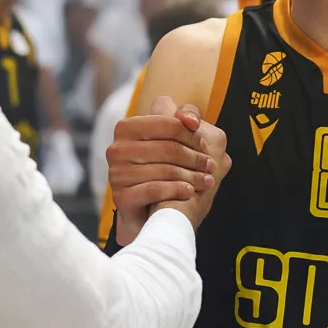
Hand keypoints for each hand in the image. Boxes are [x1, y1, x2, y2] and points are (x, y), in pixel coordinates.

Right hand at [108, 97, 229, 240]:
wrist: (151, 211)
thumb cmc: (167, 168)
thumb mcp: (178, 137)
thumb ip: (186, 116)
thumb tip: (192, 121)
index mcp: (127, 127)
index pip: (168, 123)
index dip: (191, 135)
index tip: (204, 146)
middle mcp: (117, 149)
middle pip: (168, 148)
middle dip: (195, 157)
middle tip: (210, 166)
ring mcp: (116, 174)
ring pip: (163, 169)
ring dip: (192, 176)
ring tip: (206, 180)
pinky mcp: (121, 197)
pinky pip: (154, 189)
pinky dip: (176, 190)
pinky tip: (189, 192)